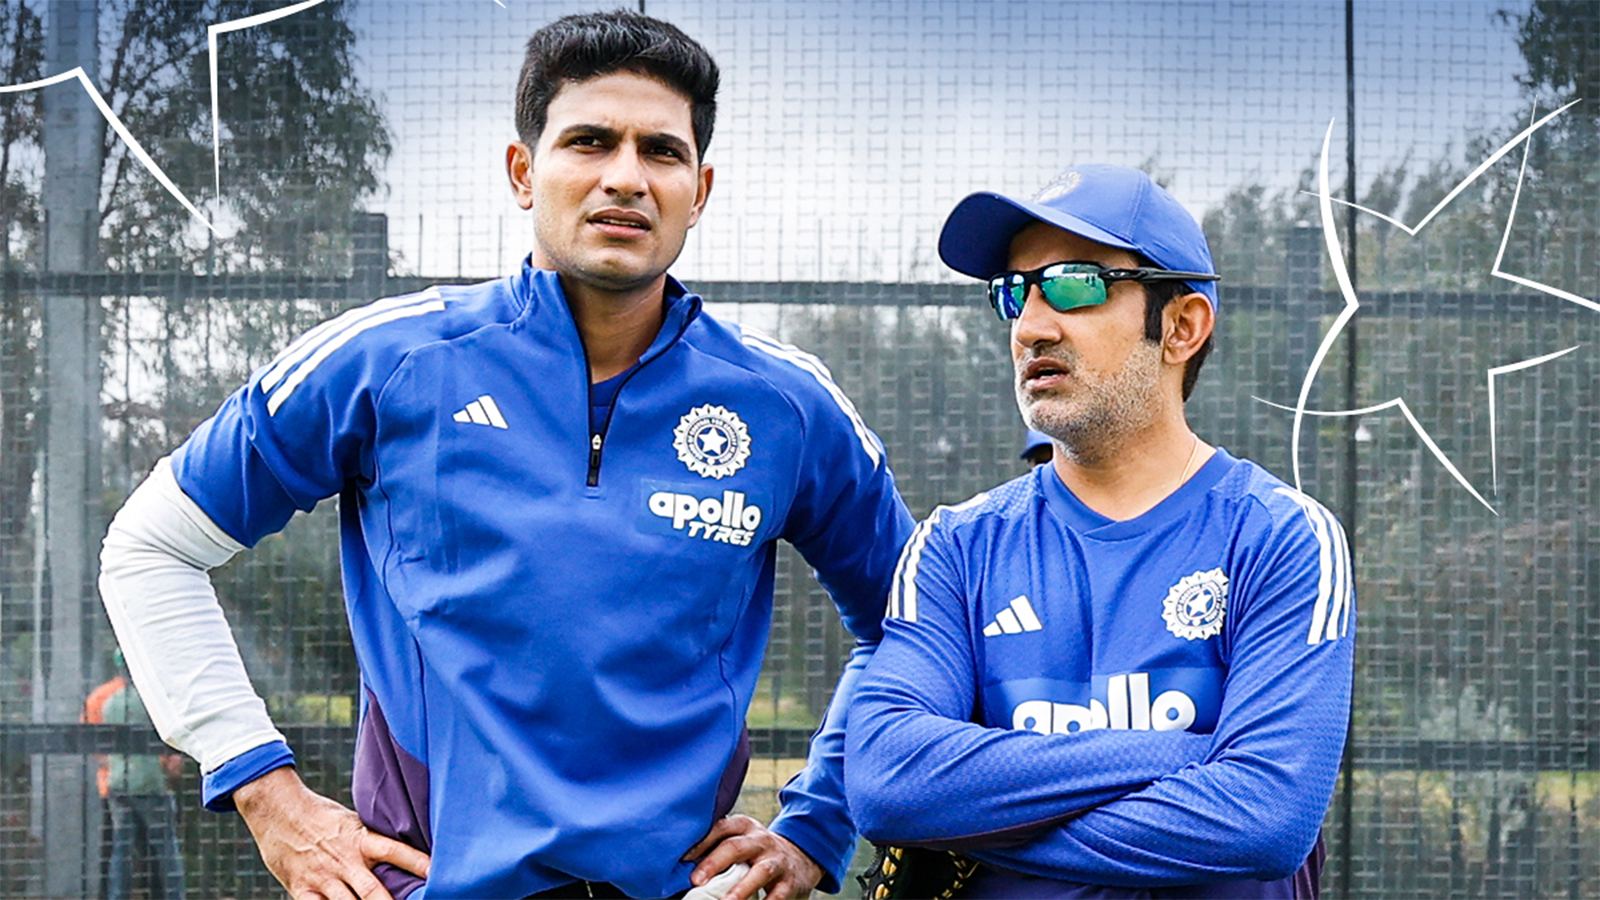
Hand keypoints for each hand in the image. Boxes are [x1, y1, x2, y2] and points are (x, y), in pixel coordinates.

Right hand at [234, 767, 429, 899]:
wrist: (277, 810)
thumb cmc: (320, 815)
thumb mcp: (352, 821)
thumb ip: (372, 839)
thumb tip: (403, 845)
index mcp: (360, 839)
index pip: (395, 851)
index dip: (417, 862)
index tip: (437, 873)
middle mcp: (344, 860)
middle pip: (373, 892)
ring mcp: (323, 877)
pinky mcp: (301, 889)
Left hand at [683, 814, 822, 899]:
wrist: (800, 858)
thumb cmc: (757, 852)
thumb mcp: (742, 840)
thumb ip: (718, 845)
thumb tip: (682, 862)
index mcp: (745, 827)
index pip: (721, 828)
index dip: (702, 841)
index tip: (683, 858)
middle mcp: (761, 840)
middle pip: (736, 847)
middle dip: (715, 862)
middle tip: (696, 880)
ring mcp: (777, 861)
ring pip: (761, 872)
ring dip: (742, 888)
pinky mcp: (790, 882)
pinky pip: (778, 895)